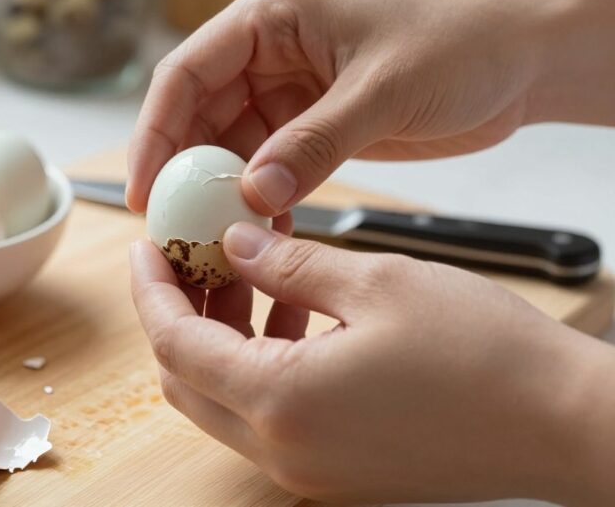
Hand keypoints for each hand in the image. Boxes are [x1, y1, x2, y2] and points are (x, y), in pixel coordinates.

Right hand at [126, 0, 614, 216]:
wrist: (523, 60)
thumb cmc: (461, 44)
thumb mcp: (382, 91)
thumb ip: (314, 144)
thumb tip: (254, 197)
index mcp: (272, 15)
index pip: (187, 72)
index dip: (156, 132)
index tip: (146, 189)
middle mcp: (269, 49)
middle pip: (198, 112)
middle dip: (183, 170)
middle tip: (172, 228)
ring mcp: (289, 88)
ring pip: (229, 145)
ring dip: (219, 191)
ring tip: (211, 240)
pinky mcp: (311, 123)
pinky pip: (267, 164)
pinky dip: (259, 199)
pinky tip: (257, 233)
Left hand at [129, 224, 614, 503]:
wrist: (565, 423)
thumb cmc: (486, 355)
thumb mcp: (375, 282)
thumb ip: (288, 262)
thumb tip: (236, 242)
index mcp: (280, 403)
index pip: (174, 344)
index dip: (152, 288)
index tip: (147, 245)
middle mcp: (283, 450)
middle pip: (186, 379)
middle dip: (178, 311)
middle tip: (192, 255)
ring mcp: (310, 469)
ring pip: (224, 398)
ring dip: (219, 336)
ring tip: (246, 272)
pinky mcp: (338, 469)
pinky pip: (269, 416)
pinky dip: (259, 364)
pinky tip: (292, 313)